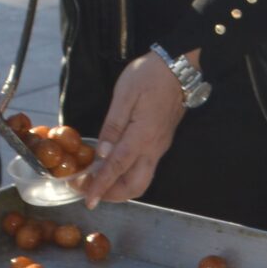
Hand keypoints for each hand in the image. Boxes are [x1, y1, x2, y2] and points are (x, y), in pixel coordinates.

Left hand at [84, 50, 188, 207]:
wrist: (178, 67)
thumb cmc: (149, 76)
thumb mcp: (124, 95)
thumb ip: (112, 126)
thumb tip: (101, 153)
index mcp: (141, 136)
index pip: (117, 169)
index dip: (100, 186)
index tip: (88, 200)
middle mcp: (153, 148)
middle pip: (136, 185)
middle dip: (113, 195)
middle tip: (90, 190)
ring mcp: (160, 146)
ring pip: (143, 179)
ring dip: (121, 187)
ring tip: (100, 181)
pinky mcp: (162, 142)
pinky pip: (146, 168)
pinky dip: (128, 175)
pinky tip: (114, 165)